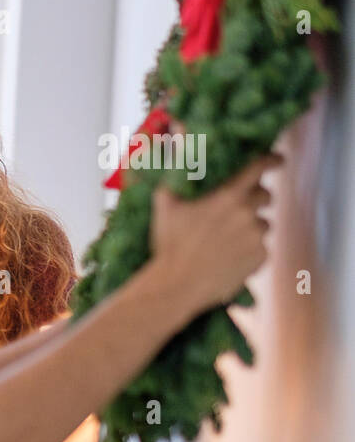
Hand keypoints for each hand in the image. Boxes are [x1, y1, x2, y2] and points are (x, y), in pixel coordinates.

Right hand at [148, 151, 280, 319]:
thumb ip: (173, 177)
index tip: (277, 159)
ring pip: (262, 223)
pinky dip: (249, 249)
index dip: (271, 160)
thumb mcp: (164, 205)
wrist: (178, 285)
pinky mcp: (260, 257)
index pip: (259, 168)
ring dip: (250, 226)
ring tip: (225, 240)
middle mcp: (248, 213)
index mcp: (228, 196)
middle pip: (265, 196)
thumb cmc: (169, 244)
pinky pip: (261, 247)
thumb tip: (171, 156)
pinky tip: (228, 256)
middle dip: (255, 199)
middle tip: (237, 209)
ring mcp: (256, 237)